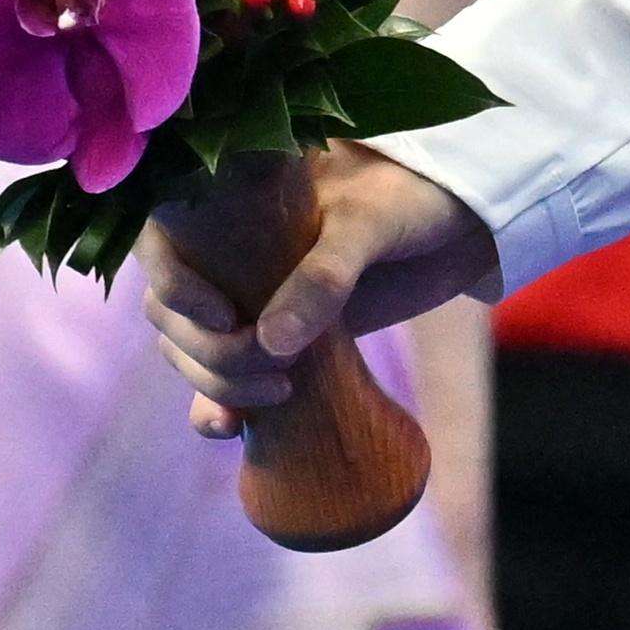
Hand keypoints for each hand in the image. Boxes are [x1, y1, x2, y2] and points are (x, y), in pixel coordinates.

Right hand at [138, 145, 498, 435]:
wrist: (466, 224)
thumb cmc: (416, 200)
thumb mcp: (372, 223)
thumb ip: (326, 274)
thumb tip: (270, 345)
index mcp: (235, 204)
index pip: (163, 245)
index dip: (175, 286)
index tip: (223, 318)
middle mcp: (229, 253)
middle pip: (173, 313)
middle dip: (205, 350)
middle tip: (268, 366)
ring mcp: (250, 299)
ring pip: (192, 349)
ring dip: (213, 381)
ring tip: (273, 395)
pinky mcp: (278, 339)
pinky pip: (226, 378)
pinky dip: (216, 406)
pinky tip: (227, 429)